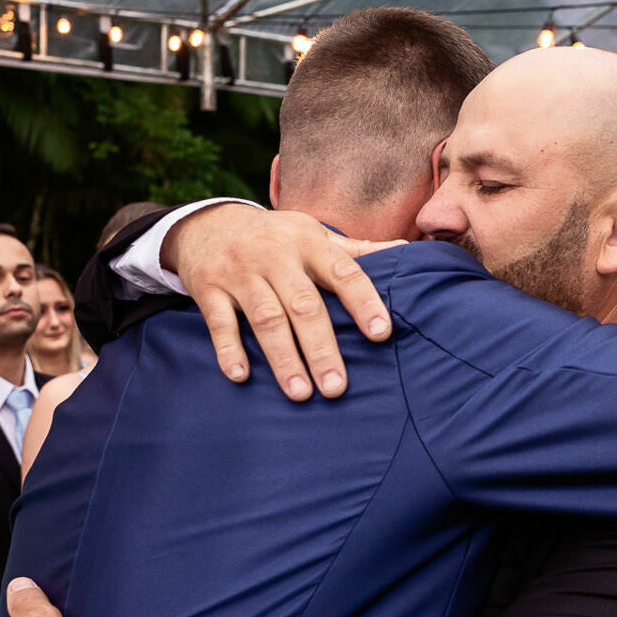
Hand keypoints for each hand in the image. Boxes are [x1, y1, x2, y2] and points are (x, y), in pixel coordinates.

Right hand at [165, 205, 398, 401]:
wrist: (208, 222)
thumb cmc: (276, 237)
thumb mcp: (313, 234)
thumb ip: (357, 250)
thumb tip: (407, 251)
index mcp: (309, 244)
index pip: (344, 273)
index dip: (363, 302)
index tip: (382, 334)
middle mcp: (275, 256)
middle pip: (303, 305)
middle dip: (322, 348)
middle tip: (337, 387)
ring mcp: (240, 272)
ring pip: (266, 318)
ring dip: (283, 358)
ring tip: (301, 393)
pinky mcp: (208, 288)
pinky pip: (219, 322)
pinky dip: (228, 349)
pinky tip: (241, 376)